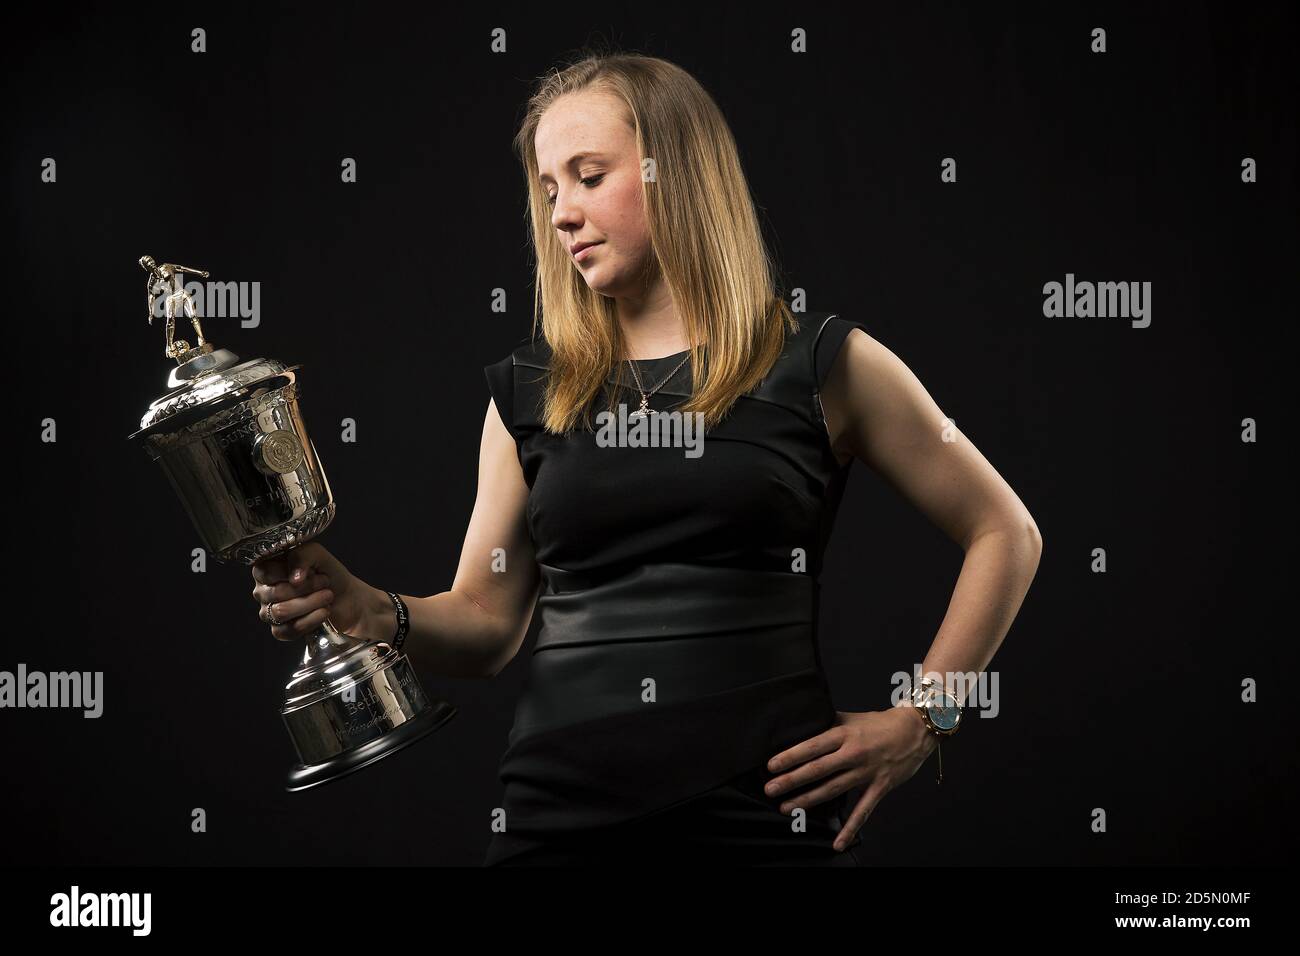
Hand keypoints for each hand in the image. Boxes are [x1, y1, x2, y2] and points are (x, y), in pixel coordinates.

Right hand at [250, 542, 369, 641]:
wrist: (346, 596)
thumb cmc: (328, 572)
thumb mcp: (317, 554)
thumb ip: (302, 556)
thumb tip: (294, 579)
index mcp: (266, 569)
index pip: (265, 572)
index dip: (292, 572)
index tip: (313, 571)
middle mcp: (263, 591)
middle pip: (276, 593)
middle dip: (308, 588)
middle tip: (325, 583)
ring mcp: (269, 612)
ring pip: (282, 612)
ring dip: (311, 603)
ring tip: (327, 596)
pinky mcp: (281, 631)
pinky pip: (288, 630)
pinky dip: (311, 620)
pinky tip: (324, 612)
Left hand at [764, 706, 938, 851]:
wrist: (915, 730)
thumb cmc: (880, 724)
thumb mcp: (850, 719)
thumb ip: (828, 725)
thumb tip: (803, 728)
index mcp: (844, 734)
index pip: (812, 746)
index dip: (791, 757)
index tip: (771, 766)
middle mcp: (853, 753)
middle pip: (818, 769)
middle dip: (791, 780)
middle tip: (770, 789)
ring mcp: (867, 772)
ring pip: (833, 789)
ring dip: (808, 800)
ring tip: (786, 808)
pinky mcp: (880, 787)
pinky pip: (863, 811)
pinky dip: (850, 829)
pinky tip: (837, 843)